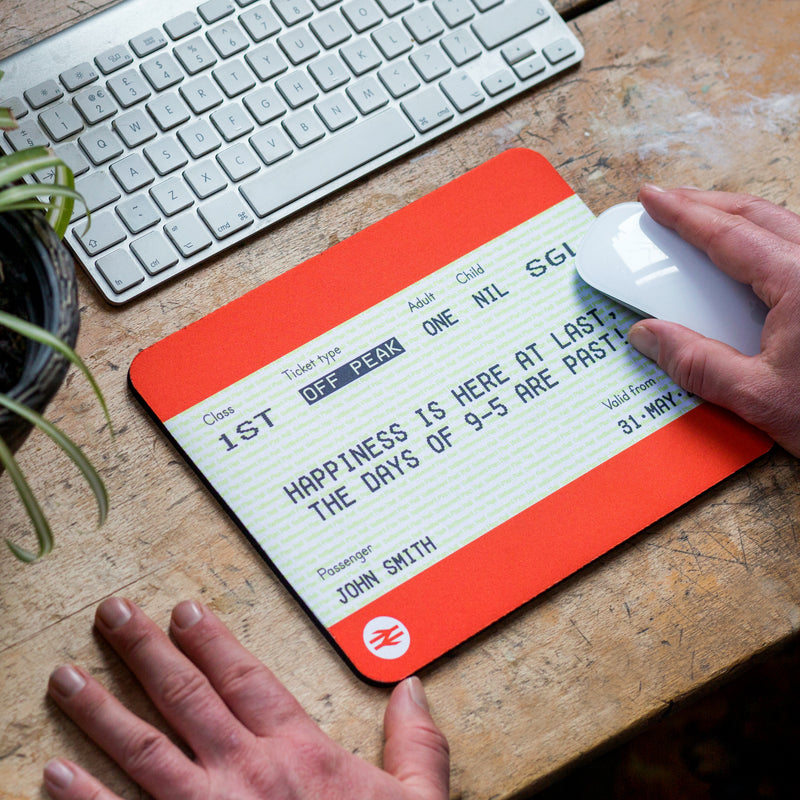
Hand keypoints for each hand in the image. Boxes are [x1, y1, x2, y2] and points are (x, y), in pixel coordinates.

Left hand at [44, 598, 449, 799]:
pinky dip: (83, 798)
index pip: (245, 677)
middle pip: (186, 696)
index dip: (212, 639)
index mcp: (297, 754)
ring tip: (68, 678)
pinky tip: (53, 775)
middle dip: (145, 651)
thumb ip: (415, 745)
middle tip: (113, 614)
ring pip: (144, 748)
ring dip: (102, 710)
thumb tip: (412, 688)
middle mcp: (245, 772)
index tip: (183, 612)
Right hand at [628, 185, 799, 456]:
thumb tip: (648, 337)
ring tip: (703, 219)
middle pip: (760, 215)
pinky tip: (752, 252)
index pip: (729, 235)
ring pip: (786, 224)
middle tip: (669, 200)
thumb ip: (697, 363)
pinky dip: (767, 238)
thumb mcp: (759, 396)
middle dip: (708, 203)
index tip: (654, 198)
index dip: (683, 214)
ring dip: (739, 218)